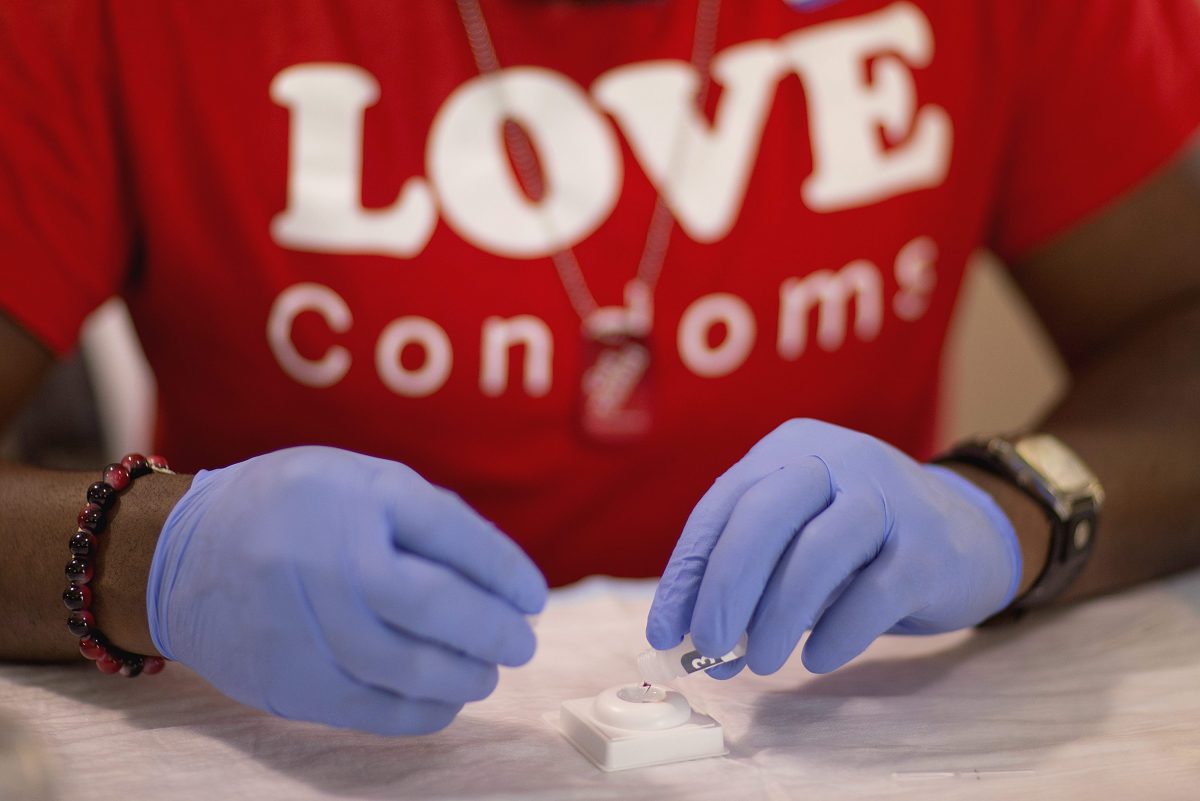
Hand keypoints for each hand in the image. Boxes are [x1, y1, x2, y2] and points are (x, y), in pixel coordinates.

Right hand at [146, 446, 546, 734]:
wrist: (178, 556)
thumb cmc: (292, 510)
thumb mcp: (356, 481)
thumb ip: (426, 519)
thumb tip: (502, 579)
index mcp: (352, 493)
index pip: (451, 532)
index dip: (504, 571)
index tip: (532, 597)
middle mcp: (325, 555)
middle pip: (435, 604)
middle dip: (494, 630)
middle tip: (521, 642)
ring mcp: (301, 621)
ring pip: (407, 666)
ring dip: (464, 675)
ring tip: (486, 672)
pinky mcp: (286, 679)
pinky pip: (370, 708)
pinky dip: (421, 712)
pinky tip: (446, 701)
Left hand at [646, 419, 1020, 675]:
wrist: (969, 535)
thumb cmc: (860, 544)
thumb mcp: (799, 540)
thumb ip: (751, 576)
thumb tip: (693, 638)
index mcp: (790, 449)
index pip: (723, 505)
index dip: (688, 572)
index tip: (664, 632)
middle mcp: (837, 459)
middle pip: (764, 515)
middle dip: (725, 586)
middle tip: (708, 644)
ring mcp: (888, 499)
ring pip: (816, 552)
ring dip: (776, 616)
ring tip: (758, 662)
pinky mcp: (929, 547)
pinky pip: (872, 594)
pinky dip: (836, 633)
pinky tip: (816, 658)